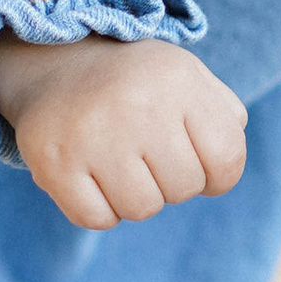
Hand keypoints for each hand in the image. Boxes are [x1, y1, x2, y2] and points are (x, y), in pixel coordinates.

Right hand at [0, 32, 248, 230]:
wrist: (55, 62)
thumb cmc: (136, 83)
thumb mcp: (187, 77)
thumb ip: (224, 115)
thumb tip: (227, 165)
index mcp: (178, 80)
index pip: (227, 158)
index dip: (218, 175)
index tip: (197, 165)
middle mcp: (137, 104)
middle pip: (184, 188)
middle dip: (171, 181)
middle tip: (146, 154)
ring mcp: (92, 134)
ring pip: (142, 208)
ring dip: (134, 197)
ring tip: (118, 163)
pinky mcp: (53, 163)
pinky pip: (97, 219)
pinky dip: (98, 208)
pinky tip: (90, 175)